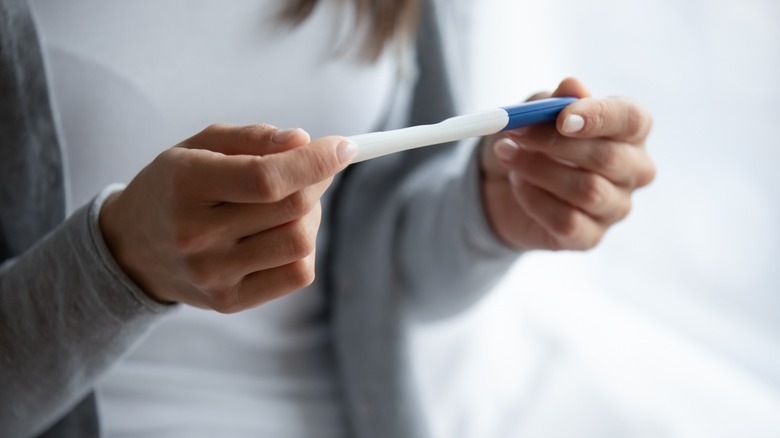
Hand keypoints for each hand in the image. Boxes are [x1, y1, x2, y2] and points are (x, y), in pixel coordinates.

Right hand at [99, 124, 356, 311]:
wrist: (131, 249)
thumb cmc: (175, 186)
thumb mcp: (200, 146)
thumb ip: (253, 138)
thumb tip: (304, 140)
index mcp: (186, 183)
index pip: (266, 177)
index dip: (315, 161)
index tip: (344, 147)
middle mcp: (196, 234)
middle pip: (292, 208)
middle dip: (316, 181)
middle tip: (310, 170)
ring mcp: (213, 274)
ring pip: (300, 242)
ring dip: (310, 216)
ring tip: (288, 204)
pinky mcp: (229, 301)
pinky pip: (297, 275)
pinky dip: (302, 249)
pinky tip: (280, 234)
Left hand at [480, 77, 655, 250]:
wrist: (500, 186)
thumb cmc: (531, 141)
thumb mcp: (536, 113)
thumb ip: (555, 100)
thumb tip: (572, 86)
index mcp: (629, 131)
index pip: (632, 120)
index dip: (600, 116)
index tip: (562, 117)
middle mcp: (634, 170)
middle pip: (608, 158)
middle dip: (555, 144)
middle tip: (515, 132)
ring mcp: (616, 207)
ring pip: (587, 191)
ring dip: (537, 170)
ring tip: (508, 156)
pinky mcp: (590, 237)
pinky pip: (567, 221)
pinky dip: (534, 200)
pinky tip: (518, 185)